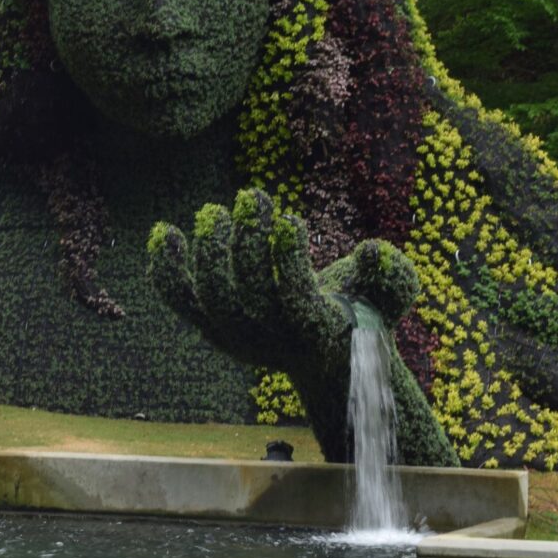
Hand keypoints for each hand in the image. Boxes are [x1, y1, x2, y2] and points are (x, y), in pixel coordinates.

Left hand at [147, 188, 456, 465]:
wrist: (329, 359)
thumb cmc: (363, 311)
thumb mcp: (392, 293)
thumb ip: (393, 275)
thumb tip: (372, 252)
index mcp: (317, 330)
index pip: (295, 301)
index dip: (287, 260)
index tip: (289, 219)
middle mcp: (272, 341)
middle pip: (245, 297)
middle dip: (245, 244)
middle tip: (251, 199)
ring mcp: (238, 338)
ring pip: (212, 298)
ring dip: (209, 249)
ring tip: (216, 210)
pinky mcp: (214, 328)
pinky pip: (182, 301)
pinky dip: (168, 269)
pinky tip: (165, 233)